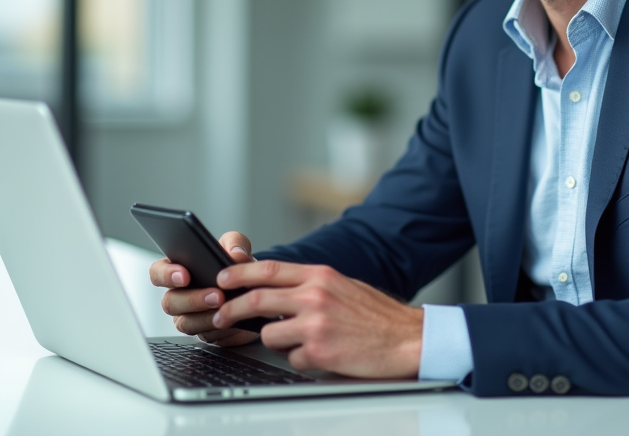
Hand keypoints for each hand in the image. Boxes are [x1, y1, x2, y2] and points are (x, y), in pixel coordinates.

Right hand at [149, 231, 258, 347]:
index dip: (166, 275)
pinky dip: (220, 329)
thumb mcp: (237, 248)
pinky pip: (207, 335)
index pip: (158, 272)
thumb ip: (235, 243)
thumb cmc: (237, 266)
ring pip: (185, 323)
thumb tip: (236, 255)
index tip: (184, 275)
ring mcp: (189, 316)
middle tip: (216, 294)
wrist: (254, 291)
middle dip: (193, 299)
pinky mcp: (206, 333)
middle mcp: (179, 295)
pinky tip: (233, 321)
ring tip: (225, 307)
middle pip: (170, 302)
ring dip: (205, 316)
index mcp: (178, 270)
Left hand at [212, 261, 423, 377]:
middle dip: (231, 310)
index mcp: (321, 276)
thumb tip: (276, 290)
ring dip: (277, 342)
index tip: (222, 278)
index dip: (239, 273)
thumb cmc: (378, 315)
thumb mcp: (343, 286)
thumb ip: (311, 285)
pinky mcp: (320, 352)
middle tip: (220, 318)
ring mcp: (316, 325)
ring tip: (302, 342)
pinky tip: (324, 355)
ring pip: (269, 335)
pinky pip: (292, 359)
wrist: (408, 339)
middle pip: (257, 299)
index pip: (269, 269)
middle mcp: (316, 296)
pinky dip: (302, 360)